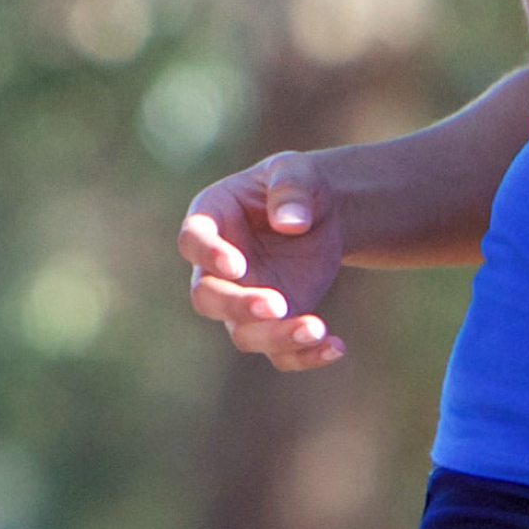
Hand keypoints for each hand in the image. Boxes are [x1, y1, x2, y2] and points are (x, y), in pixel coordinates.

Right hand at [177, 152, 351, 369]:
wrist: (322, 213)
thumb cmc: (297, 186)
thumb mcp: (296, 172)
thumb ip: (290, 189)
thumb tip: (290, 224)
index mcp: (212, 219)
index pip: (192, 241)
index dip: (208, 255)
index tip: (237, 265)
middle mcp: (217, 267)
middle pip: (207, 297)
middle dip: (237, 306)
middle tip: (276, 304)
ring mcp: (243, 299)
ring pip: (242, 334)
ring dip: (276, 337)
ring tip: (317, 329)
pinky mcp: (273, 323)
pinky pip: (280, 353)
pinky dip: (305, 356)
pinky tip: (335, 346)